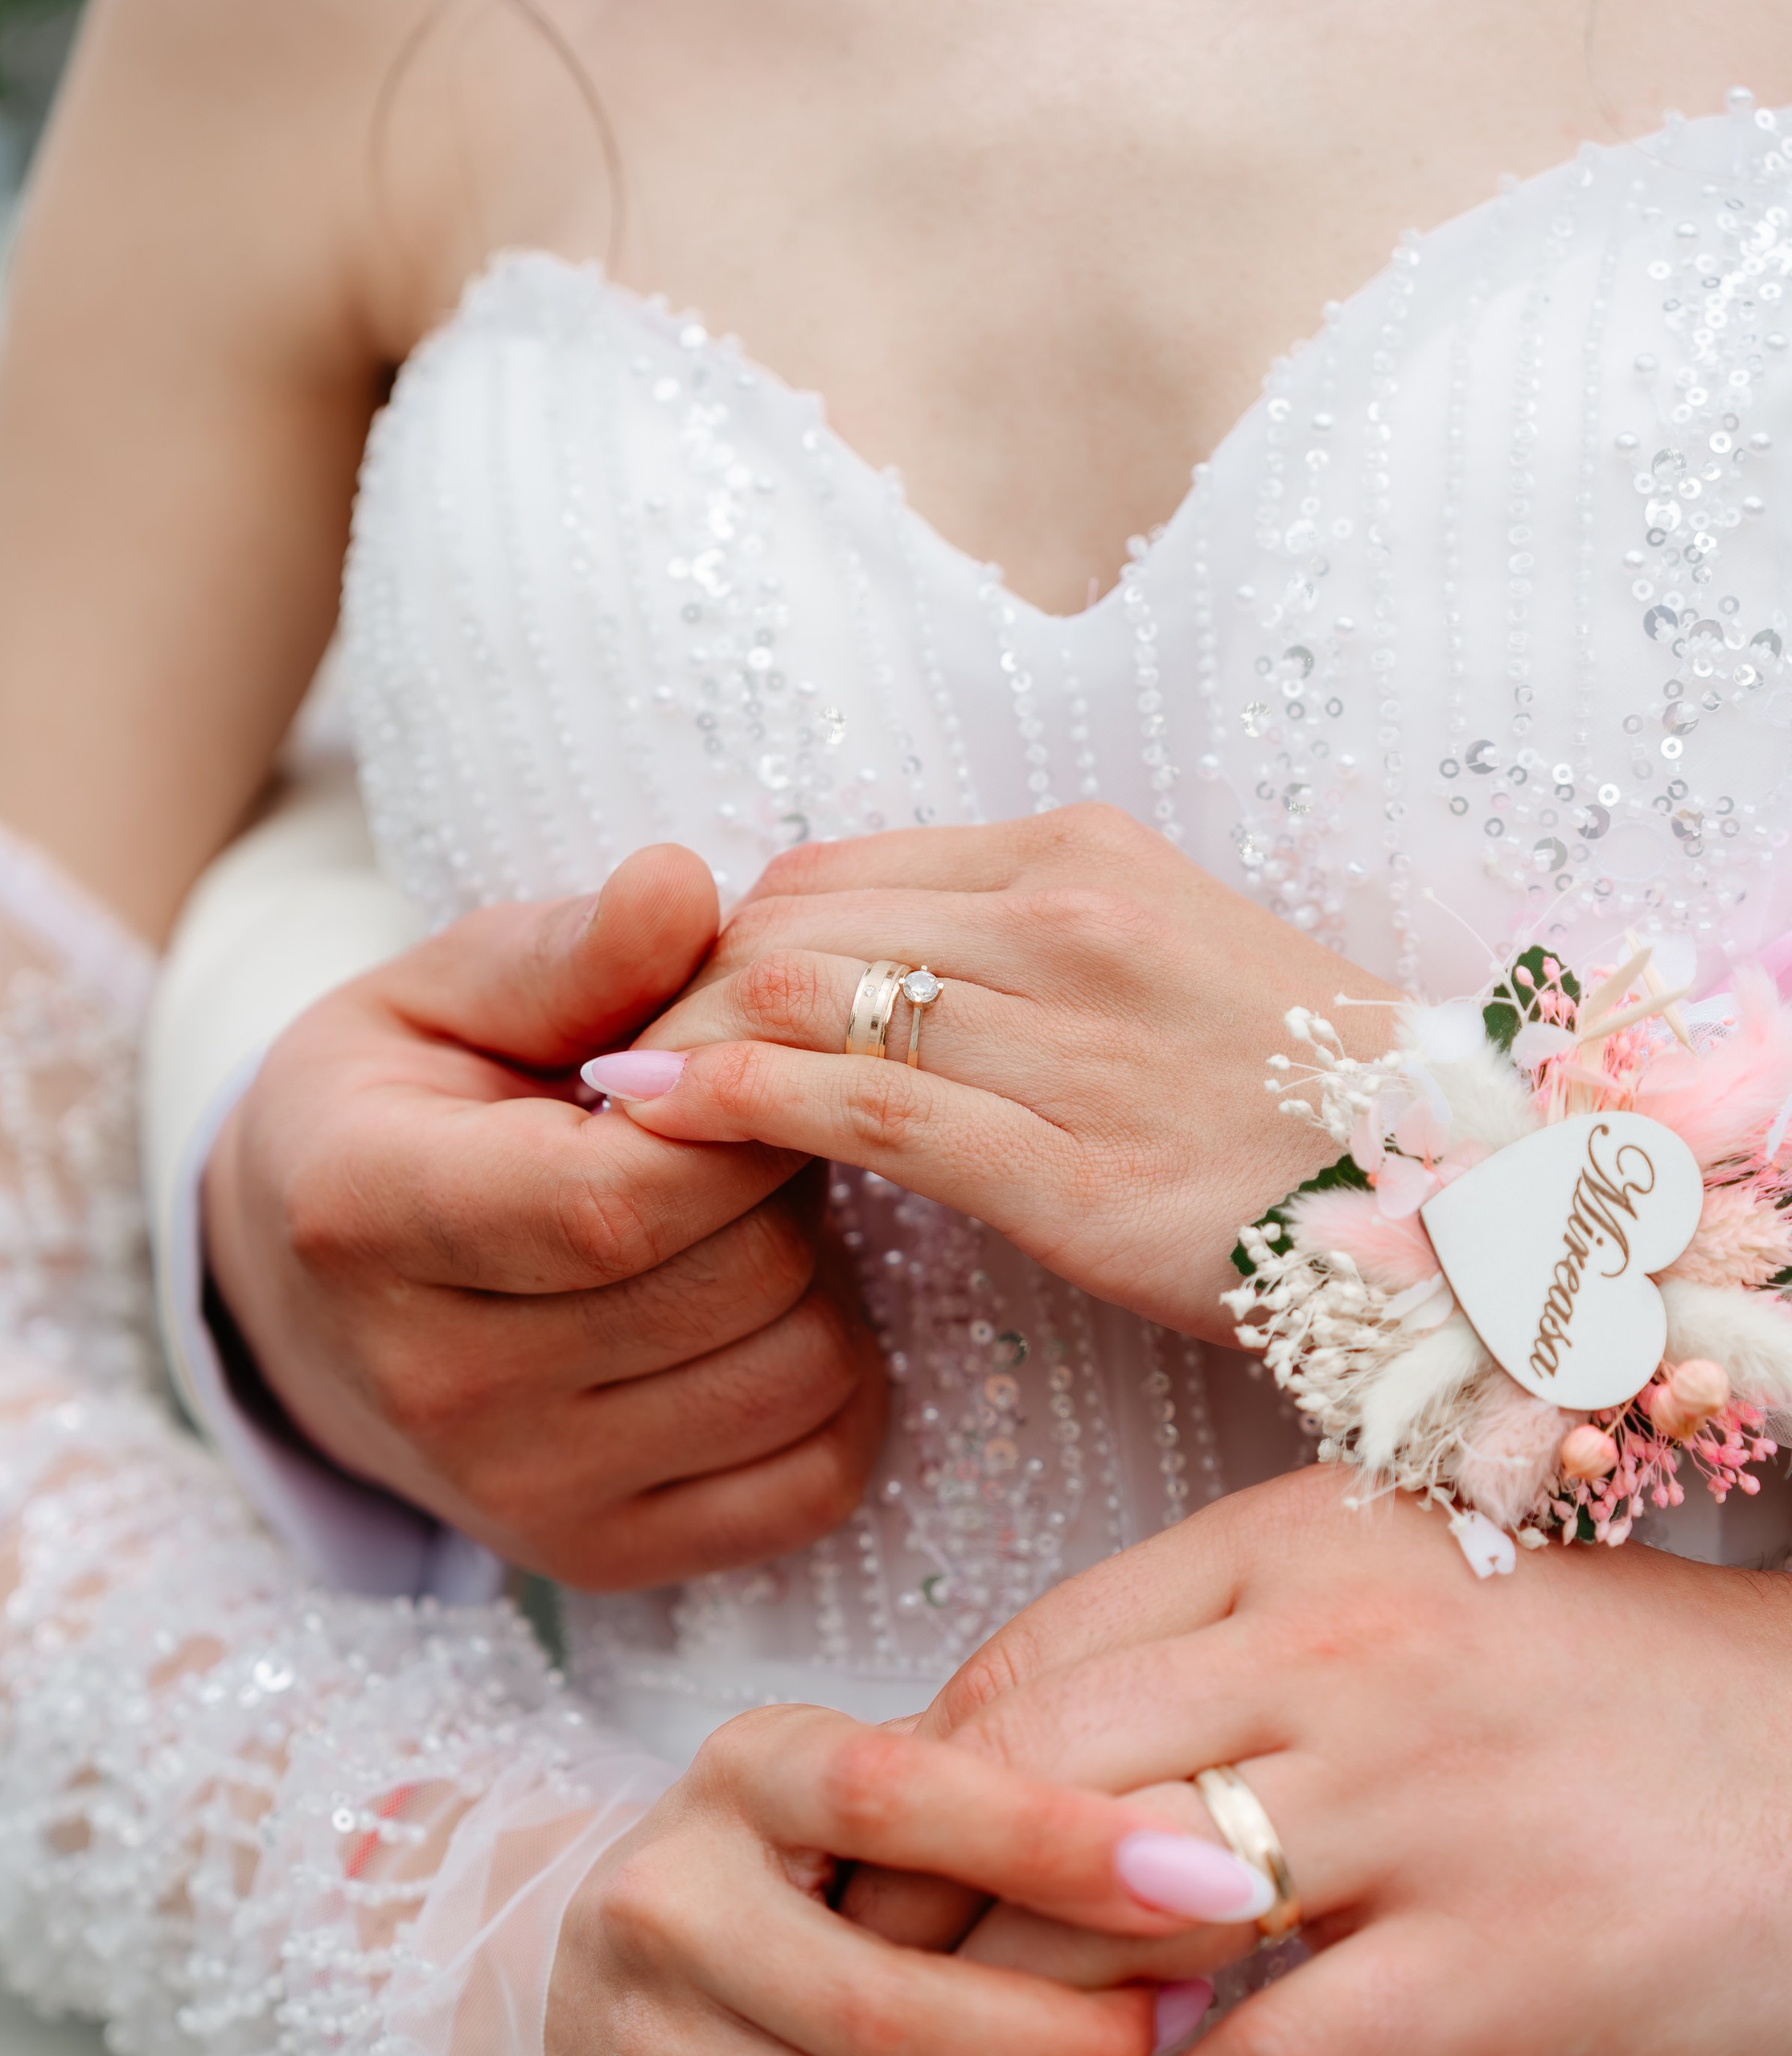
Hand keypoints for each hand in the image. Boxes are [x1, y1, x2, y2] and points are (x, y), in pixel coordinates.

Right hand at [203, 847, 886, 1586]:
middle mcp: (436, 1388)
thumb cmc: (397, 1113)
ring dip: (811, 1277)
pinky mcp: (600, 1562)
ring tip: (731, 1223)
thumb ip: (568, 955)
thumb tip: (684, 886)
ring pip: (799, 1373)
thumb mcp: (441, 996)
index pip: (624, 1200)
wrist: (308, 1301)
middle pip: (735, 1280)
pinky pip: (817, 1476)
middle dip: (782, 1179)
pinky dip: (832, 1387)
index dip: (741, 1118)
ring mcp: (520, 1498)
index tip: (748, 1057)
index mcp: (370, 1221)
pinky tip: (756, 1318)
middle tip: (738, 1132)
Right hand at [543, 1703, 1212, 2055]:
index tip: (1204, 1877)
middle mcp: (669, 1904)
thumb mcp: (842, 1780)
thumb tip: (1185, 1854)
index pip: (899, 1794)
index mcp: (740, 1776)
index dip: (1057, 1841)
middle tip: (1169, 2021)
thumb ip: (978, 1792)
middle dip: (1067, 2039)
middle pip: (893, 2009)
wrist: (557, 1961)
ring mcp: (643, 2046)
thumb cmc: (766, 1862)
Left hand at [581, 806, 1393, 1340]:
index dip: (717, 936)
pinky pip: (862, 1110)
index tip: (661, 1005)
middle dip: (673, 989)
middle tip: (600, 1057)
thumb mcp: (1150, 964)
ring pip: (807, 998)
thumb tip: (857, 977)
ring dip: (679, 1044)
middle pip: (795, 922)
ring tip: (602, 1098)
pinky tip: (653, 1124)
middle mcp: (1066, 920)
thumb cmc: (1287, 1097)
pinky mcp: (1069, 1163)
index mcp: (1078, 855)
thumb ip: (1006, 952)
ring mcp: (1070, 1038)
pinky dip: (732, 1105)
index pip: (833, 871)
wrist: (1455, 1200)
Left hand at [899, 1467, 1791, 2055]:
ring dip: (1004, 2040)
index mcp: (1299, 1546)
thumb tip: (1034, 1766)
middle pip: (1030, 1778)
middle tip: (856, 2008)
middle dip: (914, 1906)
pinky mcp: (1499, 1960)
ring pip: (1114, 1920)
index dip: (918, 1782)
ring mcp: (1421, 1802)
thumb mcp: (1410, 1614)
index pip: (1032, 1660)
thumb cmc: (1607, 1703)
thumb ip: (1233, 1661)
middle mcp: (1339, 1652)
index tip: (870, 1878)